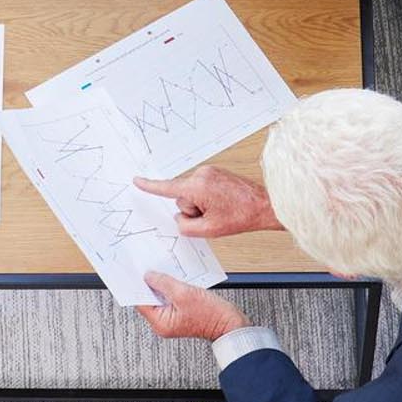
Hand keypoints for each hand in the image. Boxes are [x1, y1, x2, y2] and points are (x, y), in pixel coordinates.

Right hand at [134, 164, 274, 238]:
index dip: (150, 186)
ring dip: (202, 204)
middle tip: (213, 215)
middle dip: (193, 209)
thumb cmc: (241, 216)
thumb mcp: (208, 230)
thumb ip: (185, 226)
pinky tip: (223, 203)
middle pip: (182, 197)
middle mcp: (201, 174)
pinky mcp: (215, 172)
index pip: (167, 188)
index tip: (137, 181)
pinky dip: (208, 198)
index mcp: (197, 187)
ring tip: (221, 209)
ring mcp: (209, 171)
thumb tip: (180, 218)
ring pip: (192, 194)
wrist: (264, 205)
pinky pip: (202, 189)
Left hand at [136, 271, 247, 341]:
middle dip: (150, 284)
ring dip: (163, 285)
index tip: (135, 272)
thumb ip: (163, 283)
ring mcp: (173, 318)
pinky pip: (171, 298)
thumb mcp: (184, 293)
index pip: (140, 302)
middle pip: (150, 299)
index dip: (138, 286)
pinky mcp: (181, 313)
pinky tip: (176, 279)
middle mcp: (164, 323)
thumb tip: (149, 276)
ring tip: (165, 273)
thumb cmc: (212, 315)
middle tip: (150, 268)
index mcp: (160, 323)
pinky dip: (172, 288)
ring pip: (161, 297)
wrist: (232, 324)